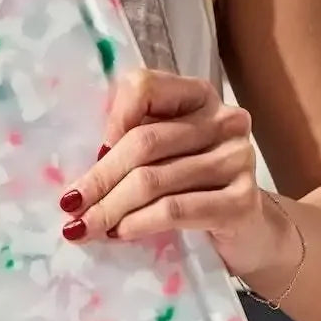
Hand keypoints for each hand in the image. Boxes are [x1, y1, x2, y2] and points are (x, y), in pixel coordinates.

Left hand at [56, 69, 294, 282]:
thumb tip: (84, 170)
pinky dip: (139, 223)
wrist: (250, 233)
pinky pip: (175, 210)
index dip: (112, 120)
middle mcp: (223, 120)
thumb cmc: (193, 188)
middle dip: (99, 179)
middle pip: (144, 143)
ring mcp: (237, 159)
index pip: (144, 87)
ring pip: (154, 180)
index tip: (93, 154)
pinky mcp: (241, 200)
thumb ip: (133, 145)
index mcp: (196, 96)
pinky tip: (120, 234)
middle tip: (70, 206)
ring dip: (111, 208)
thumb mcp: (163, 156)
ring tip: (85, 227)